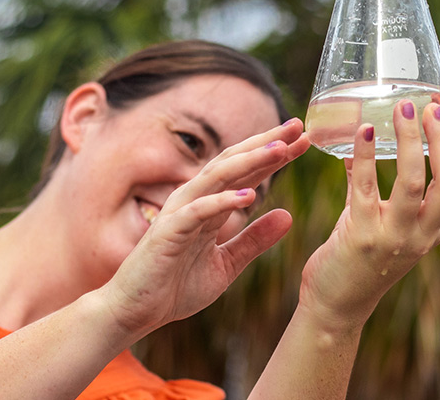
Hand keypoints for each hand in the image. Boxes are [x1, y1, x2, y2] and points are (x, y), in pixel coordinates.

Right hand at [98, 119, 310, 339]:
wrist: (135, 312)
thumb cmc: (176, 286)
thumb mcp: (227, 264)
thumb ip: (254, 240)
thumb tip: (288, 215)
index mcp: (211, 204)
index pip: (247, 171)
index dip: (275, 154)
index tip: (305, 139)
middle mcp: (196, 200)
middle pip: (235, 162)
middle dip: (267, 143)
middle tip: (298, 127)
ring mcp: (181, 212)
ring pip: (219, 177)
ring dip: (250, 161)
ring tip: (280, 149)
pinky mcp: (168, 232)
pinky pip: (199, 211)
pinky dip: (223, 201)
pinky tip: (249, 196)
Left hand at [298, 100, 439, 330]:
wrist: (336, 305)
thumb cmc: (357, 258)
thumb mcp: (380, 219)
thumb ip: (373, 182)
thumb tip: (364, 136)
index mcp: (435, 227)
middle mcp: (422, 235)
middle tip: (432, 105)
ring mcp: (394, 238)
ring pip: (414, 184)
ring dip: (410, 142)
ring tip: (403, 108)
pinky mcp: (361, 238)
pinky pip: (365, 189)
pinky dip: (365, 156)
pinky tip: (362, 131)